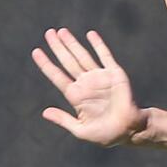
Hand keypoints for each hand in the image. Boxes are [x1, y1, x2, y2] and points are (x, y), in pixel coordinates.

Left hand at [31, 28, 146, 146]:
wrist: (130, 130)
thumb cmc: (106, 134)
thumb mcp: (81, 130)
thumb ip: (64, 120)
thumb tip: (44, 112)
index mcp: (76, 96)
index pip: (57, 76)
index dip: (46, 64)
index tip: (36, 51)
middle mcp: (86, 84)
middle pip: (68, 61)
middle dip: (58, 47)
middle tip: (48, 33)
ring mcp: (99, 77)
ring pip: (82, 56)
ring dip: (72, 43)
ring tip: (61, 31)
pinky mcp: (114, 73)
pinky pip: (105, 56)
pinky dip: (98, 45)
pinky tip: (90, 35)